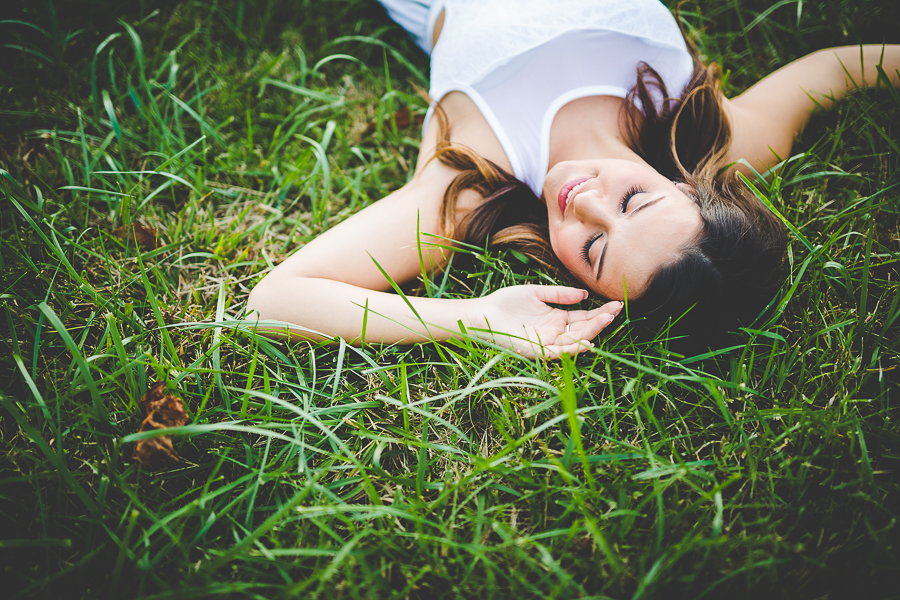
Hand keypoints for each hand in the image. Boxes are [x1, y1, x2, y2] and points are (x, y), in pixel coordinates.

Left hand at [471, 285, 622, 358]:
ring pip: (575, 341)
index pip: (584, 318)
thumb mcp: (536, 293)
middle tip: (617, 310)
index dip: (600, 311)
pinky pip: (559, 353)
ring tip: (607, 319)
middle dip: (601, 320)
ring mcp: (547, 343)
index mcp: (556, 320)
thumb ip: (559, 294)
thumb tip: (584, 294)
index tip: (616, 303)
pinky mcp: (537, 352)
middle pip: (584, 329)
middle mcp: (554, 333)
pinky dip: (574, 349)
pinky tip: (587, 341)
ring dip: (593, 332)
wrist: (482, 313)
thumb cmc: (505, 303)